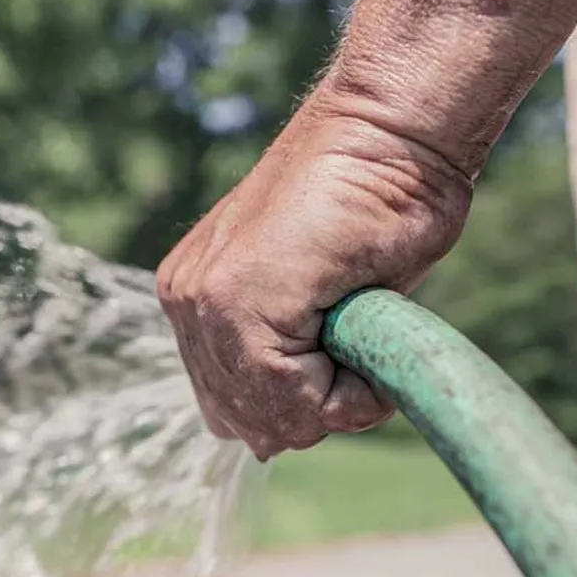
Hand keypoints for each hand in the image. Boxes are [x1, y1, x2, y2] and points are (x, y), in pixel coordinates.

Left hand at [156, 83, 472, 460]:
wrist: (390, 133)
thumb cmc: (375, 205)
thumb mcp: (321, 301)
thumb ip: (285, 358)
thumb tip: (263, 443)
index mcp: (198, 300)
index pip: (236, 409)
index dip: (306, 404)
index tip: (348, 347)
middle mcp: (186, 303)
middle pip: (250, 424)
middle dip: (315, 408)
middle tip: (357, 341)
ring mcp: (202, 301)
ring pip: (271, 419)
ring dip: (334, 399)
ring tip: (361, 329)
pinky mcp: (233, 300)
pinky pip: (292, 400)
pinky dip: (349, 392)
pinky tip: (365, 328)